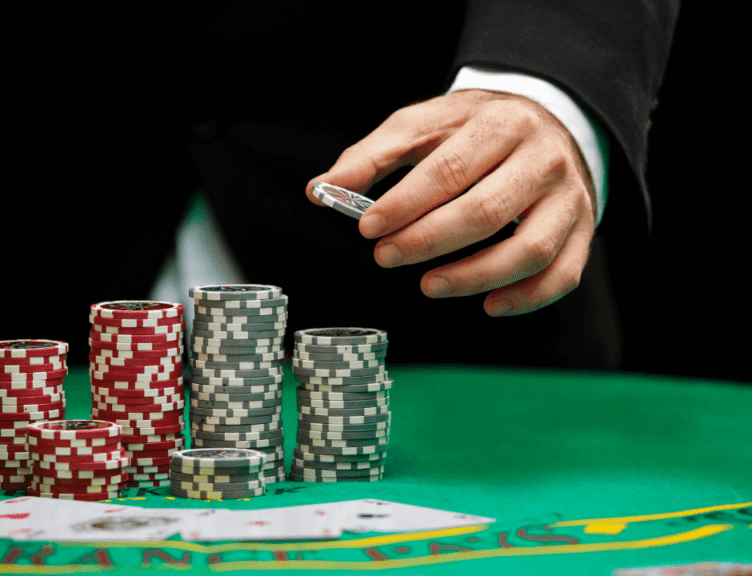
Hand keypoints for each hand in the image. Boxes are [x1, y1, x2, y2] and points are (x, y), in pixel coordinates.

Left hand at [307, 89, 596, 315]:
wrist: (549, 120)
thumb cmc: (473, 131)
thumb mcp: (422, 126)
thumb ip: (371, 157)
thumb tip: (320, 190)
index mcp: (498, 125)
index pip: (449, 169)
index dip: (405, 204)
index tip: (368, 228)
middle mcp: (541, 160)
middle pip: (485, 211)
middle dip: (428, 241)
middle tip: (386, 258)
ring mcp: (568, 198)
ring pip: (529, 249)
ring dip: (474, 276)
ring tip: (428, 286)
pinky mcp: (582, 230)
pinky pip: (562, 274)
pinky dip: (525, 298)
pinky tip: (486, 305)